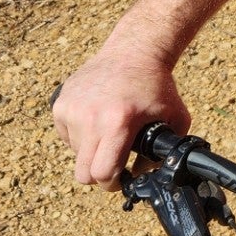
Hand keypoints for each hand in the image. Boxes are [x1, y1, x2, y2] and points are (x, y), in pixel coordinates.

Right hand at [51, 40, 189, 190]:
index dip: (113, 183)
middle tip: (113, 164)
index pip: (102, 173)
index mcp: (118, 123)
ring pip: (75, 154)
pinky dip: (80, 135)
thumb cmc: (156, 85)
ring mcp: (72, 109)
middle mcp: (90, 117)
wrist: (133, 51)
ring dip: (91, 151)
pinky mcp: (60, 103)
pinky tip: (97, 120)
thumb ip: (163, 152)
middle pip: (83, 173)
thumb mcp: (175, 119)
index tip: (121, 179)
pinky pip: (66, 135)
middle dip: (99, 175)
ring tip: (109, 131)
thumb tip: (141, 175)